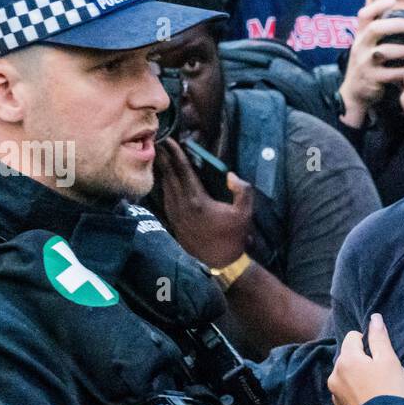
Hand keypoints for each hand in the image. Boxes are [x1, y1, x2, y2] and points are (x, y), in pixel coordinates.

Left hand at [154, 138, 253, 268]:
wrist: (221, 264)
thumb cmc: (233, 237)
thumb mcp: (245, 213)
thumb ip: (242, 190)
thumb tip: (231, 176)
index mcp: (197, 200)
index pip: (183, 171)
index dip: (176, 154)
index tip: (169, 140)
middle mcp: (182, 206)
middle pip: (169, 176)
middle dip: (164, 158)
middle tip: (159, 142)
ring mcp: (176, 215)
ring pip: (165, 187)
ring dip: (162, 171)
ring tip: (160, 158)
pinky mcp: (174, 223)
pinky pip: (165, 199)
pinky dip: (163, 186)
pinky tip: (164, 181)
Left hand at [328, 313, 403, 404]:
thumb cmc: (391, 391)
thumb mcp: (390, 361)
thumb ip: (379, 338)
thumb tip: (375, 318)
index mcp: (347, 359)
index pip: (353, 337)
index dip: (368, 342)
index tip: (380, 355)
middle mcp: (335, 374)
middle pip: (348, 357)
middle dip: (361, 361)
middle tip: (380, 373)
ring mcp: (334, 394)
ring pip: (345, 376)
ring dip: (356, 377)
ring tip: (375, 389)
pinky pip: (345, 393)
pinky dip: (354, 393)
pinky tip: (369, 401)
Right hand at [337, 0, 403, 126]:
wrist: (355, 92)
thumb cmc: (365, 58)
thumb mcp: (363, 33)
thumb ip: (370, 7)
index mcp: (360, 34)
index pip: (364, 14)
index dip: (378, 6)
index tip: (392, 1)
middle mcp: (360, 46)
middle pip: (375, 29)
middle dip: (395, 25)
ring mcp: (365, 64)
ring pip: (382, 53)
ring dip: (400, 50)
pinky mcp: (372, 80)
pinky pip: (390, 74)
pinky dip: (402, 72)